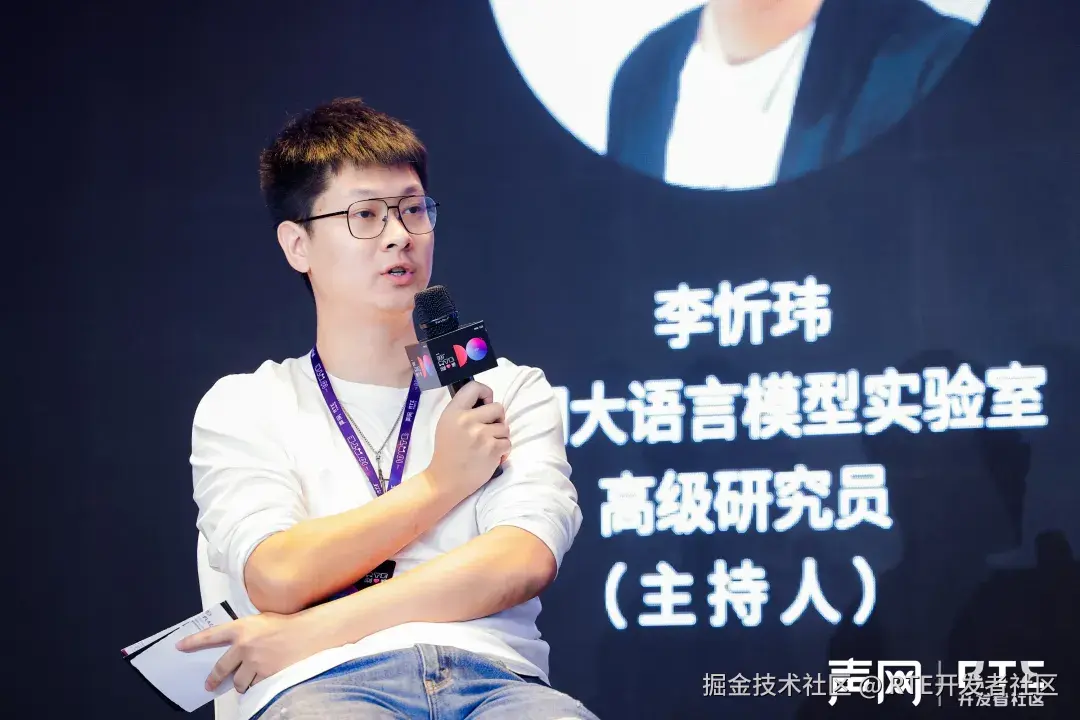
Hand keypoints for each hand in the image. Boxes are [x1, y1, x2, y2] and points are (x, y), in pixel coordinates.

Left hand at [176, 612, 324, 693]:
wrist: (310, 633)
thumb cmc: (289, 624)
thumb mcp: (262, 620)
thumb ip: (245, 632)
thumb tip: (233, 648)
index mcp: (242, 628)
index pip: (211, 636)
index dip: (193, 642)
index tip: (180, 646)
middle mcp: (244, 645)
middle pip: (221, 668)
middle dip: (214, 679)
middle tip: (209, 685)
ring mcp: (254, 662)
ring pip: (239, 681)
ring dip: (241, 683)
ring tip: (247, 680)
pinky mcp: (265, 674)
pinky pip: (255, 685)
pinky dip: (257, 684)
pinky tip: (264, 678)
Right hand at [430, 381, 508, 497]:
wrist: (446, 480)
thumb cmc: (448, 451)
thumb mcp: (447, 423)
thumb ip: (463, 410)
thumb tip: (486, 401)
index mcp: (454, 411)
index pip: (474, 387)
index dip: (486, 393)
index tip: (486, 403)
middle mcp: (467, 420)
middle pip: (498, 407)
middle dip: (497, 419)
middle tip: (488, 430)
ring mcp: (481, 435)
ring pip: (505, 427)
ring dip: (499, 437)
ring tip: (486, 446)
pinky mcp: (492, 450)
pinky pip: (507, 443)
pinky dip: (502, 450)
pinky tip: (490, 456)